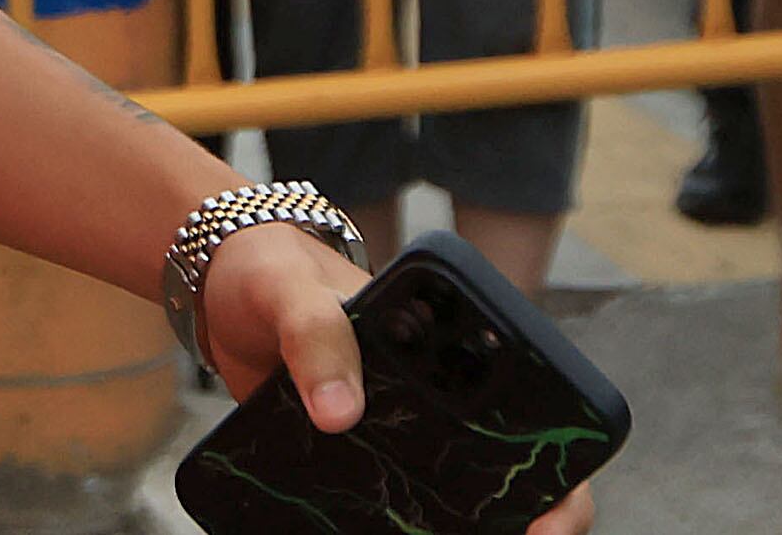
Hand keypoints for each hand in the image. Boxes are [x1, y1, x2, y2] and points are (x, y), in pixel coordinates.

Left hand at [195, 227, 597, 534]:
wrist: (221, 293)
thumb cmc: (271, 272)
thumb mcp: (290, 291)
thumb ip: (316, 336)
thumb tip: (340, 414)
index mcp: (454, 341)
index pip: (535, 406)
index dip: (560, 470)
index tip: (548, 518)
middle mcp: (442, 395)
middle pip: (511, 473)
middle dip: (526, 520)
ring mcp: (404, 435)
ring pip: (456, 506)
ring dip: (459, 532)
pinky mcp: (359, 464)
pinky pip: (391, 514)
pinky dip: (392, 534)